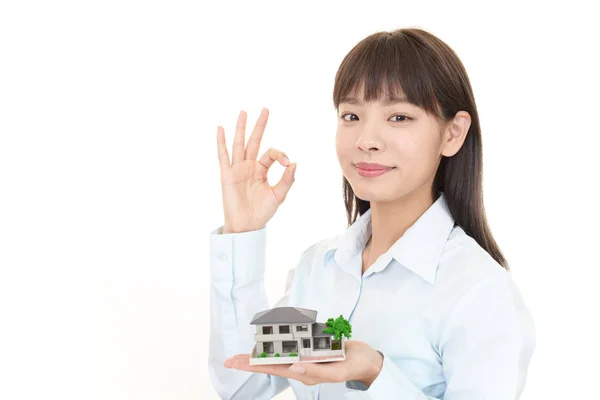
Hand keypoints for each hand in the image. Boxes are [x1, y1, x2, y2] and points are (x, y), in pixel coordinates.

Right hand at [216, 108, 296, 233]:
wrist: (248, 225)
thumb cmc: (263, 211)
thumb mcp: (279, 194)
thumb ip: (287, 179)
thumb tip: (294, 162)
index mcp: (261, 170)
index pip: (271, 153)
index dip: (280, 154)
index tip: (287, 163)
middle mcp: (249, 166)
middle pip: (254, 141)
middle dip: (260, 125)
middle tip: (265, 109)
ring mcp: (237, 169)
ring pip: (239, 144)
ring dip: (241, 128)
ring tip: (244, 112)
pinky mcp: (227, 175)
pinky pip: (223, 156)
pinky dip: (221, 142)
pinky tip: (220, 129)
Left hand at [224, 340, 383, 386]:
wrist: (368, 359)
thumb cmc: (354, 366)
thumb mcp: (337, 371)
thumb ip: (315, 372)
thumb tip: (293, 368)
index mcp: (304, 371)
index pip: (272, 368)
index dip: (252, 365)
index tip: (234, 363)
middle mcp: (301, 364)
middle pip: (270, 362)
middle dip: (250, 361)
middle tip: (230, 359)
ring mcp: (306, 355)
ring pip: (280, 351)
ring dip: (263, 350)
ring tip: (245, 352)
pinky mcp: (313, 345)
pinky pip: (294, 340)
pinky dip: (282, 337)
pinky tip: (272, 336)